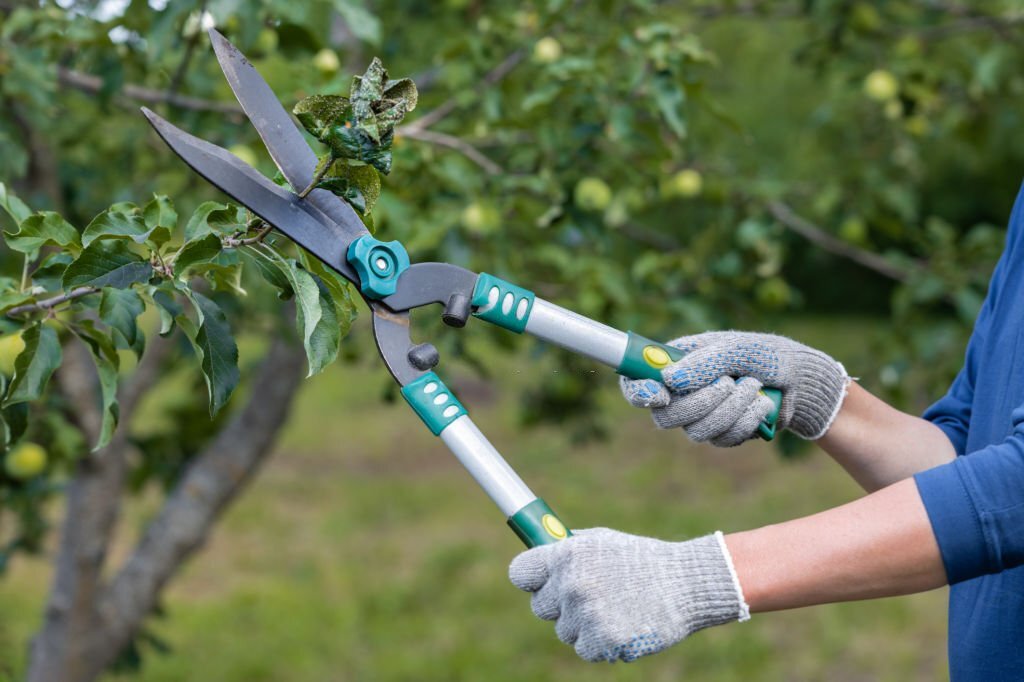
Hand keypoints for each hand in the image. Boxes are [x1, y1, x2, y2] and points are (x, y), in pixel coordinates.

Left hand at [508, 528, 747, 662]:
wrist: (685, 584)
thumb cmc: (641, 560)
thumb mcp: (602, 541)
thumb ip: (568, 549)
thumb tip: (538, 553)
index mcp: (567, 555)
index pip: (521, 573)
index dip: (531, 579)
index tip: (540, 582)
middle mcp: (572, 584)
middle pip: (540, 607)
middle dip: (559, 605)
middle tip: (587, 597)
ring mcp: (586, 615)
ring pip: (564, 631)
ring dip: (583, 624)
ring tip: (614, 607)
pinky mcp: (602, 642)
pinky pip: (584, 649)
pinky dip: (600, 642)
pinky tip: (622, 623)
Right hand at [620, 331, 848, 443]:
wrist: (805, 383)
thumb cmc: (769, 356)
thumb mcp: (739, 349)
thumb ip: (705, 361)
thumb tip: (670, 378)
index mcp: (677, 361)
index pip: (638, 379)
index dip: (639, 391)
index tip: (659, 395)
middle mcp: (683, 390)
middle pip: (664, 415)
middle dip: (699, 403)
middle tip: (728, 385)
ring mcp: (702, 415)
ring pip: (695, 432)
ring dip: (729, 410)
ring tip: (754, 389)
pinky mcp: (723, 433)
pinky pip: (722, 440)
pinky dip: (744, 422)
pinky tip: (761, 405)